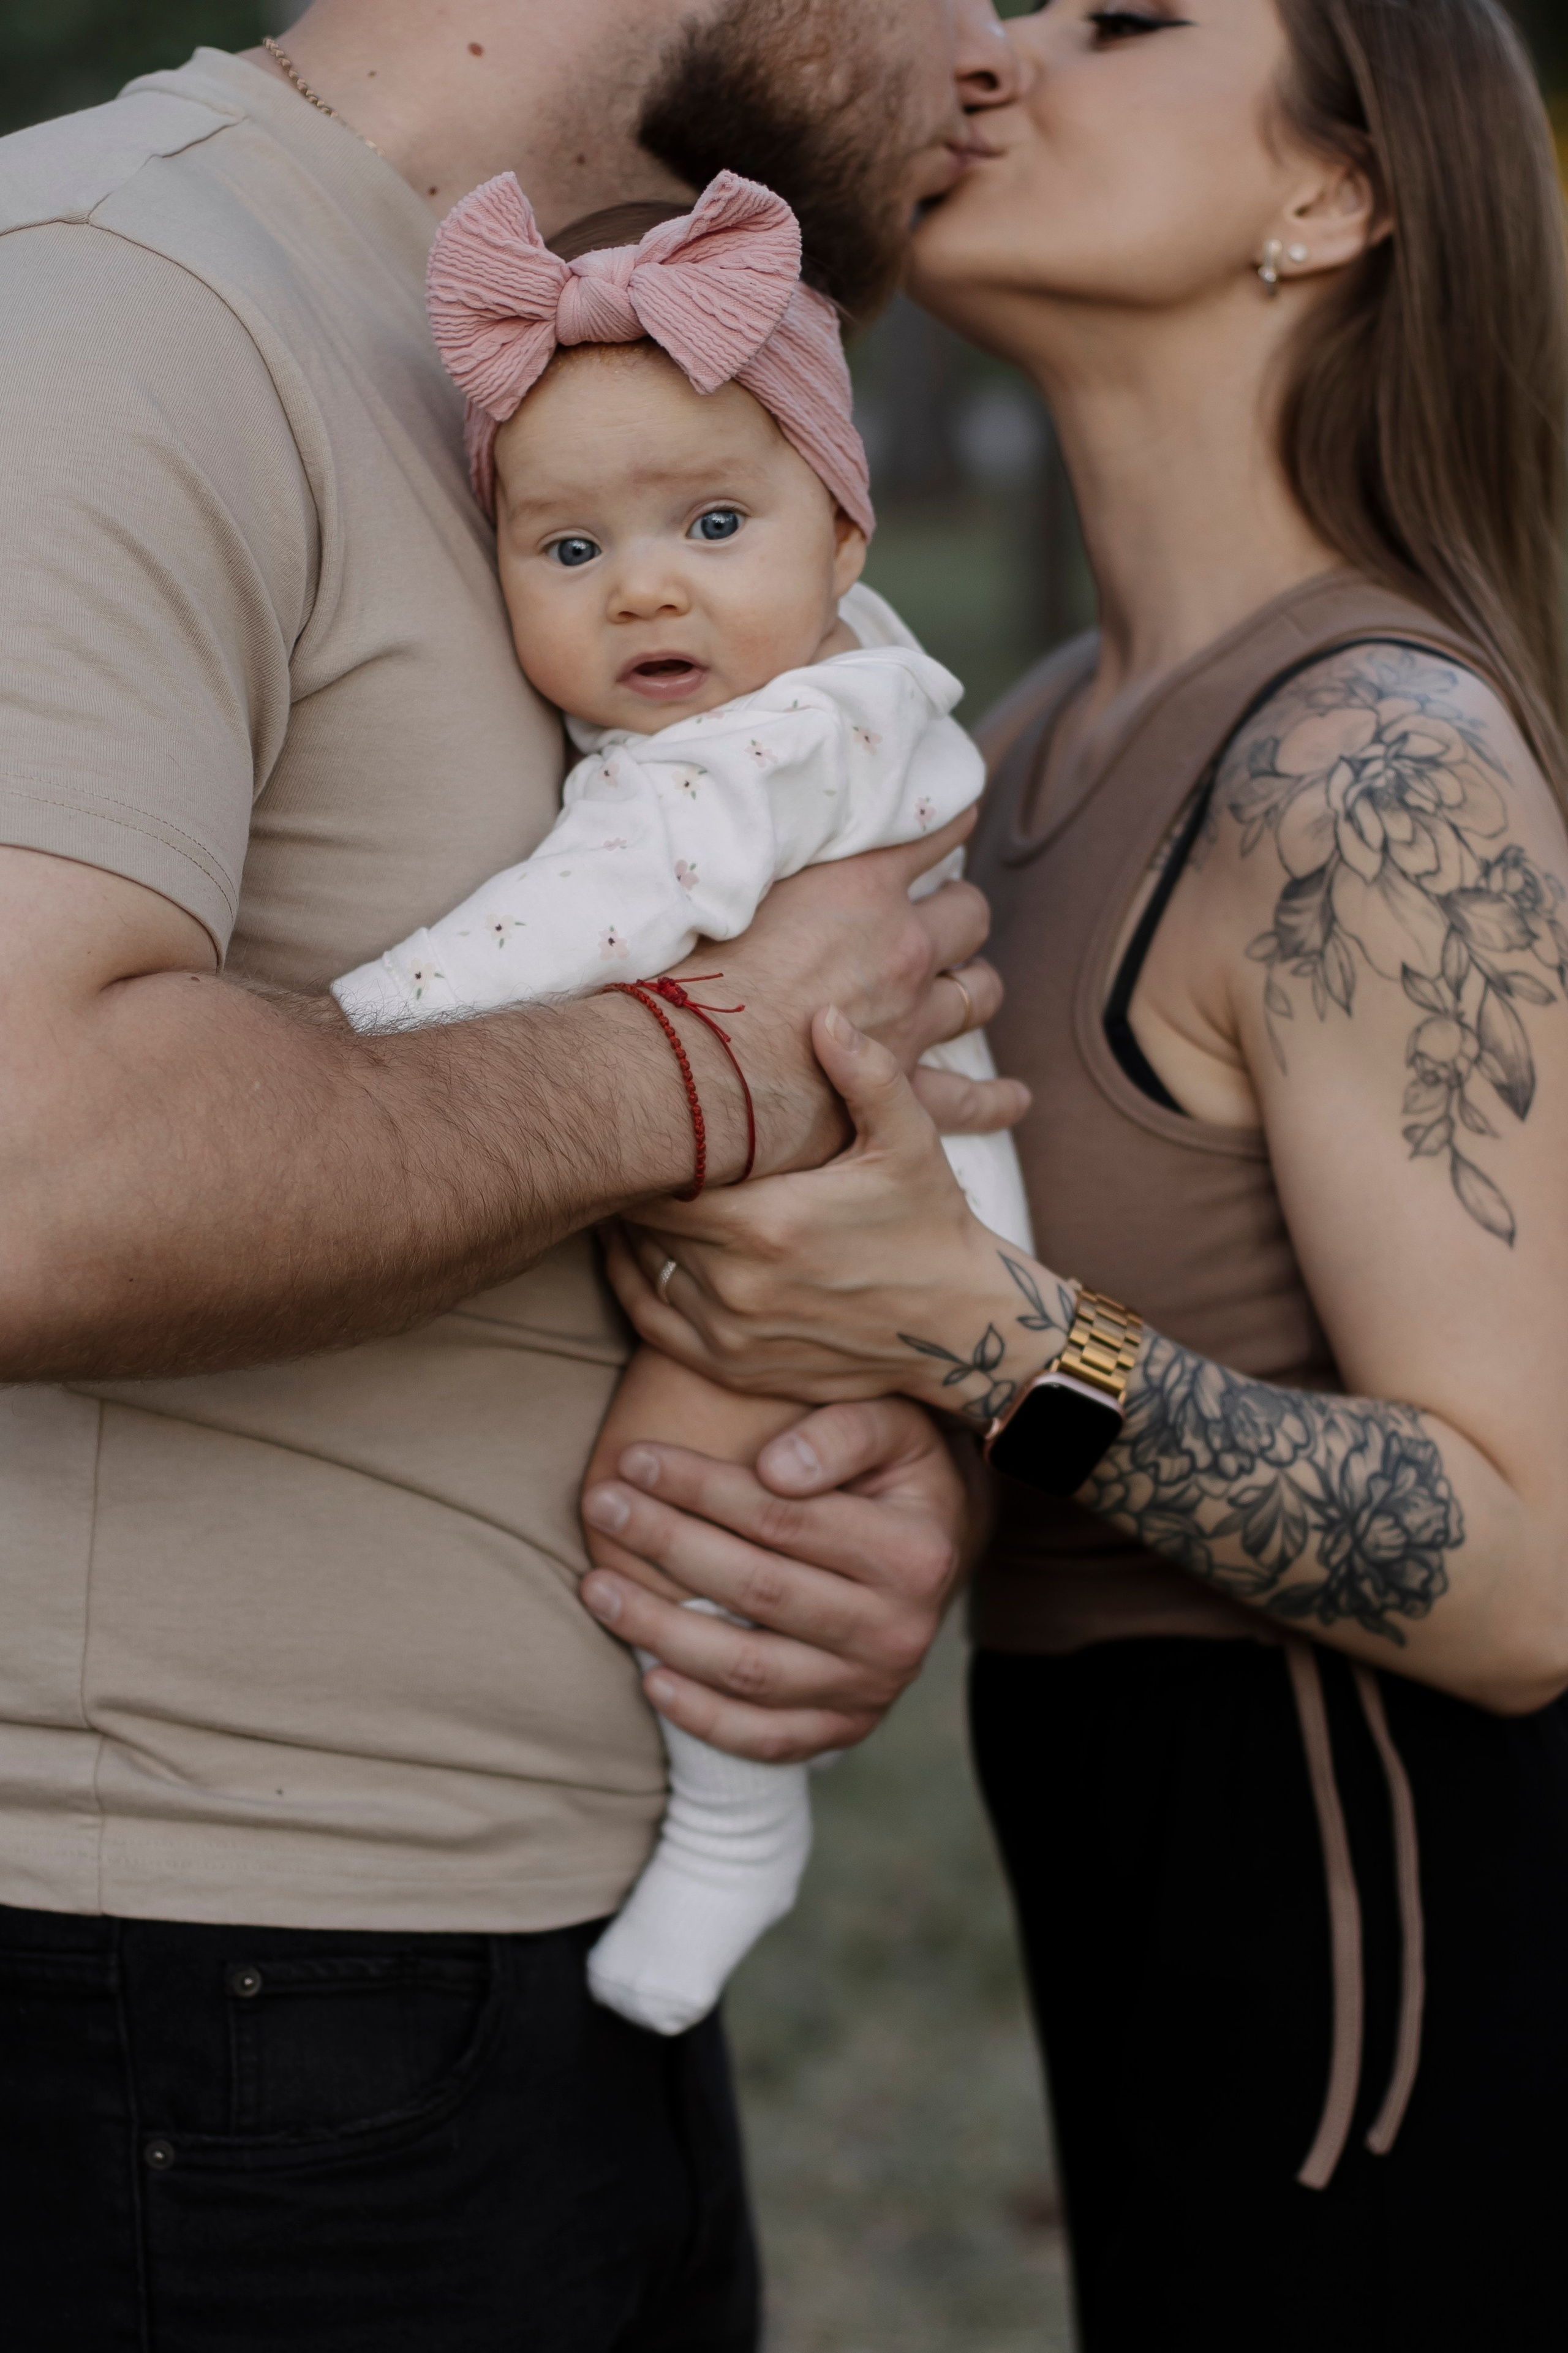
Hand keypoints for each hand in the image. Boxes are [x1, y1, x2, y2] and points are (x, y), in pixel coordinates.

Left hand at [578, 1396, 966, 1760]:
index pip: (784, 1518)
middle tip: (600, 1505)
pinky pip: (766, 1738)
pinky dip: (703, 1718)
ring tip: (595, 1586)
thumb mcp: (895, 1427)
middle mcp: (900, 1631)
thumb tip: (775, 1469)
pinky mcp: (847, 1728)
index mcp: (914, 1552)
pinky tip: (649, 1679)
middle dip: (666, 1543)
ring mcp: (873, 1689)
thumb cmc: (898, 1473)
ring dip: (660, 1631)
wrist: (939, 1550)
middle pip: (757, 1590)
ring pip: (749, 1670)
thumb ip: (844, 1431)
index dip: (701, 1487)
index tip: (635, 1458)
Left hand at [605, 1005, 1050, 1416]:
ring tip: (627, 1185)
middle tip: (628, 1141)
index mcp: (768, 1222)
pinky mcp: (730, 1366)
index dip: (651, 1143)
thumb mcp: (911, 1141)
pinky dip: (632, 1282)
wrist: (956, 1325)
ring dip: (632, 1228)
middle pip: (646, 1220)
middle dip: (638, 1180)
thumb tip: (825, 1013)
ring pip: (641, 1265)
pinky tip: (631, 1249)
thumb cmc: (930, 1222)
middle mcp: (738, 1284)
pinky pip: (651, 1320)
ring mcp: (731, 1332)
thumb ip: (866, 1074)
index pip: (666, 1177)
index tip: (645, 1110)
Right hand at [670, 810, 1010, 1177]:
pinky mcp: (898, 1089)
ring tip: (968, 982)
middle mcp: (902, 947)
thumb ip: (773, 861)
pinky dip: (996, 1097)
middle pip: (969, 915)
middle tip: (943, 914)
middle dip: (960, 912)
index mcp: (861, 887)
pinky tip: (1015, 1097)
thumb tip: (772, 839)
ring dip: (976, 983)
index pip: (929, 835)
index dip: (944, 824)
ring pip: (980, 992)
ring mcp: (909, 1021)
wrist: (686, 1068)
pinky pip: (968, 1097)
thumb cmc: (687, 973)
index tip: (953, 816)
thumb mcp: (732, 884)